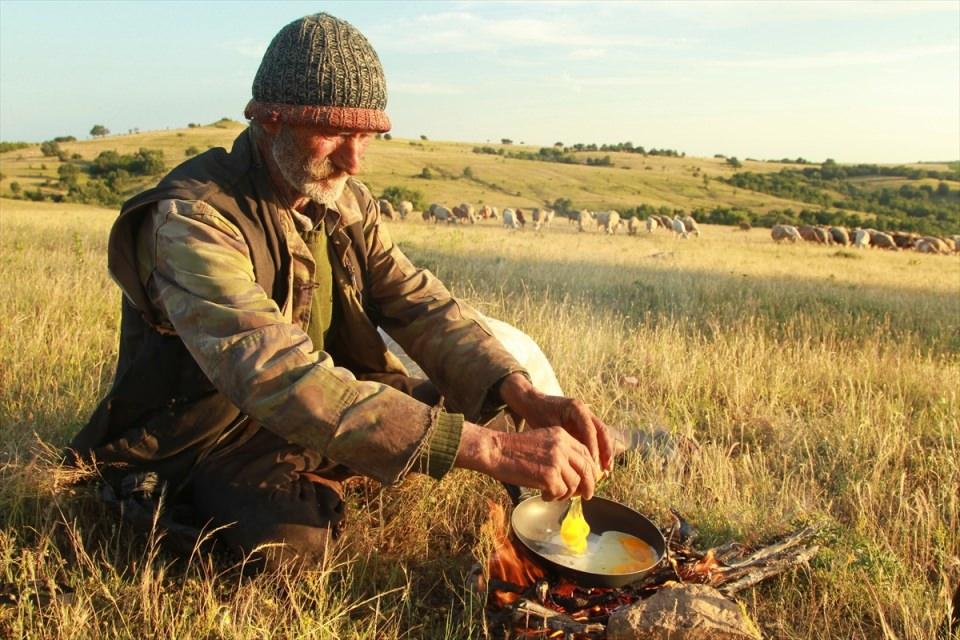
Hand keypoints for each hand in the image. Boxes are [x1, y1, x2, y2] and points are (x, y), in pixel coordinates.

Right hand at [454, 422, 601, 499]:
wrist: (495, 451)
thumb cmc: (514, 450)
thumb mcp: (542, 441)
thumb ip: (560, 452)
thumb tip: (576, 473)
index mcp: (561, 435)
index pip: (586, 453)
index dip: (591, 469)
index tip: (590, 480)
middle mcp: (562, 446)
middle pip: (586, 469)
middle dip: (589, 485)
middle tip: (586, 496)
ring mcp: (556, 460)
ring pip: (574, 484)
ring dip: (566, 494)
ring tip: (554, 495)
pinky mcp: (549, 476)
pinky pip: (560, 493)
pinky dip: (553, 498)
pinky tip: (543, 495)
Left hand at [497, 373, 615, 470]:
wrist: (533, 403)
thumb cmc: (538, 414)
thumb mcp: (548, 427)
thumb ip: (561, 440)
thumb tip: (572, 460)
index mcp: (576, 408)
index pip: (589, 429)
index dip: (593, 447)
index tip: (593, 463)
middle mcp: (585, 411)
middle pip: (602, 431)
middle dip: (606, 450)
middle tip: (607, 468)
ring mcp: (586, 417)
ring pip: (601, 435)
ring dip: (605, 452)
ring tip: (607, 469)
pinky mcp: (584, 425)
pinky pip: (595, 438)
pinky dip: (598, 451)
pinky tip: (597, 465)